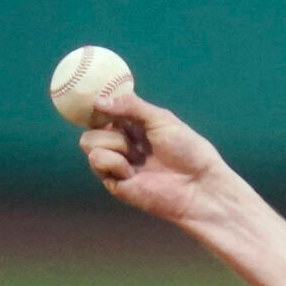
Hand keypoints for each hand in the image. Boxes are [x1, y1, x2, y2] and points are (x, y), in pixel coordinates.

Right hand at [80, 91, 230, 226]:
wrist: (198, 185)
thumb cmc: (187, 150)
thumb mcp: (160, 118)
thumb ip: (130, 106)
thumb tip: (97, 100)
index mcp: (133, 124)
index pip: (103, 109)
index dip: (99, 104)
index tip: (99, 100)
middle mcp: (122, 142)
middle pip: (91, 125)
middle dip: (107, 124)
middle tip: (133, 136)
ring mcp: (117, 162)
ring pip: (88, 141)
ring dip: (113, 142)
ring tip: (137, 155)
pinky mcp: (114, 182)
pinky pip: (97, 160)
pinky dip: (113, 161)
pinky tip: (132, 171)